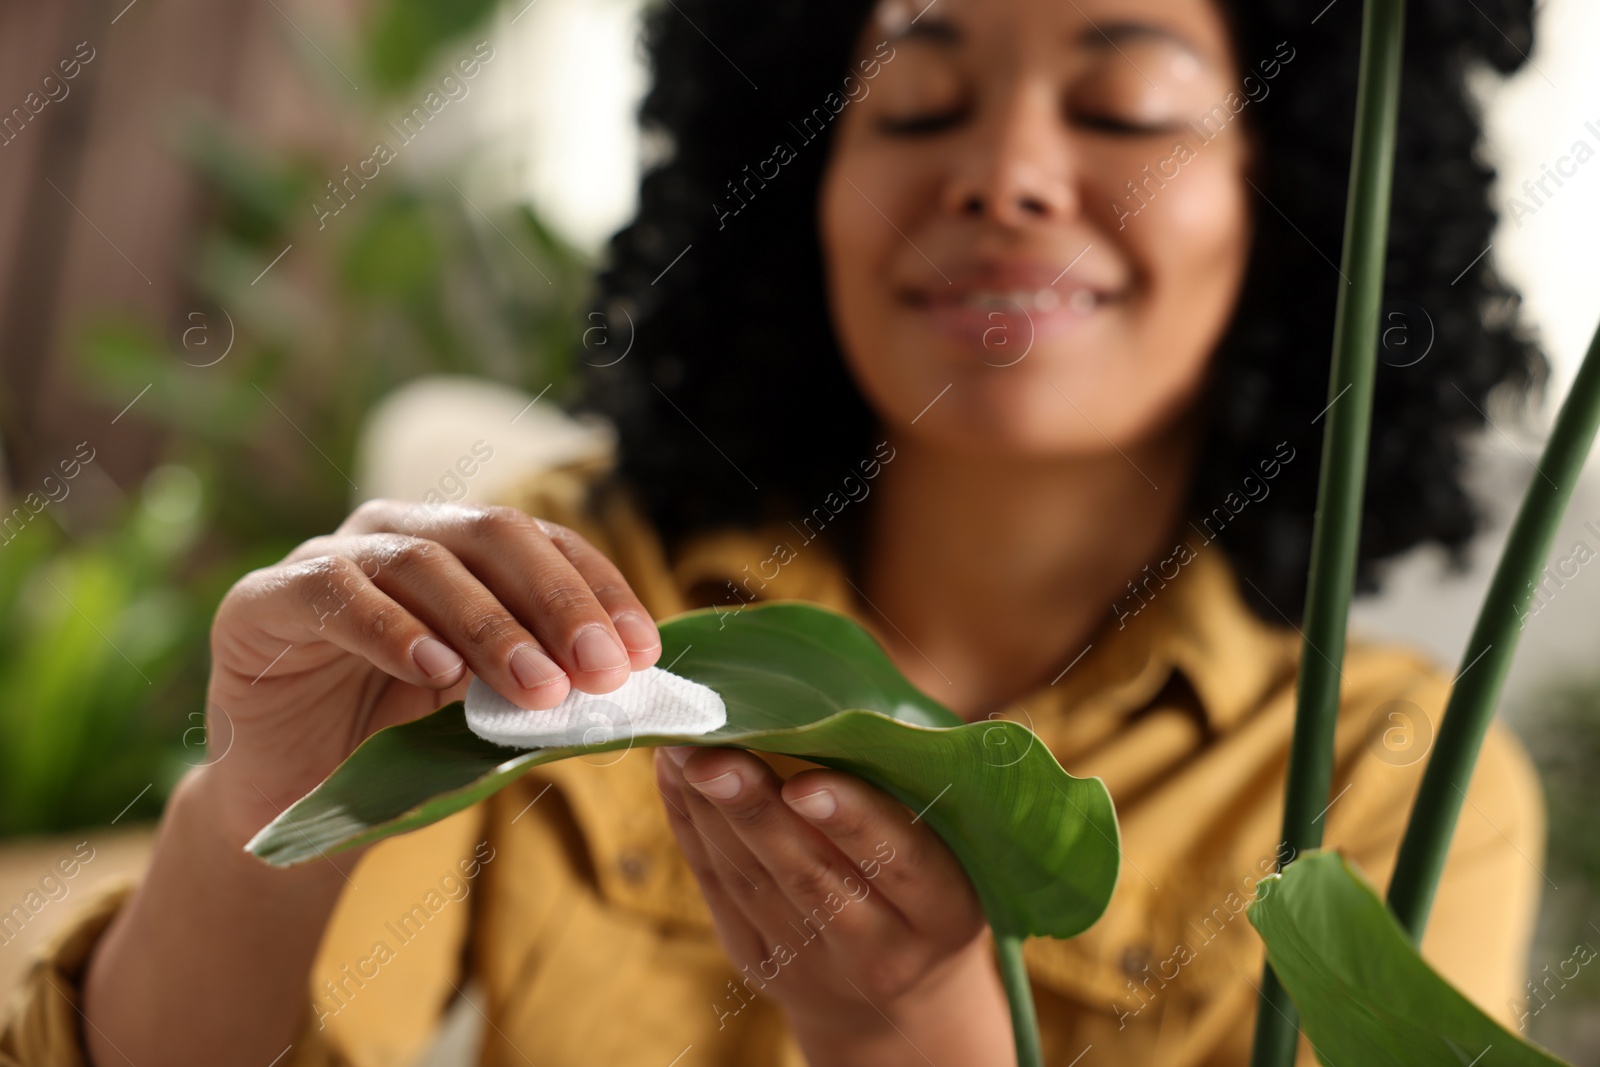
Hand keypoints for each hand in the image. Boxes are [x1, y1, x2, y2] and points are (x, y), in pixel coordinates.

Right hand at [201, 499, 661, 848]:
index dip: (599, 589)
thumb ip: (546, 684)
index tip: (644, 652)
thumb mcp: (488, 712)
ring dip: (491, 627)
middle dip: (556, 602)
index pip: (545, 543)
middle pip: (492, 535)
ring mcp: (325, 558)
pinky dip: (393, 629)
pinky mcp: (262, 600)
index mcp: (459, 548)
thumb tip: (635, 684)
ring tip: (536, 688)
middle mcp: (396, 535)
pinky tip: (437, 671)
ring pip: (423, 562)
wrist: (290, 802)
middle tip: (600, 668)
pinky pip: (334, 594)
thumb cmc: (399, 747)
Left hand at [653, 746, 1015, 1065]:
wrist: (900, 997)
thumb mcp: (952, 848)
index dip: (853, 822)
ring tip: (680, 748)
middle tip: (713, 756)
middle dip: (754, 811)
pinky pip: (717, 892)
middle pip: (808, 876)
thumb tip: (844, 701)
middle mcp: (880, 946)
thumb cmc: (928, 882)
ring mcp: (813, 964)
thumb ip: (912, 786)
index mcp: (944, 908)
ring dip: (709, 813)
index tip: (805, 784)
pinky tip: (674, 777)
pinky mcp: (759, 962)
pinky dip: (691, 830)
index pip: (902, 861)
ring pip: (752, 883)